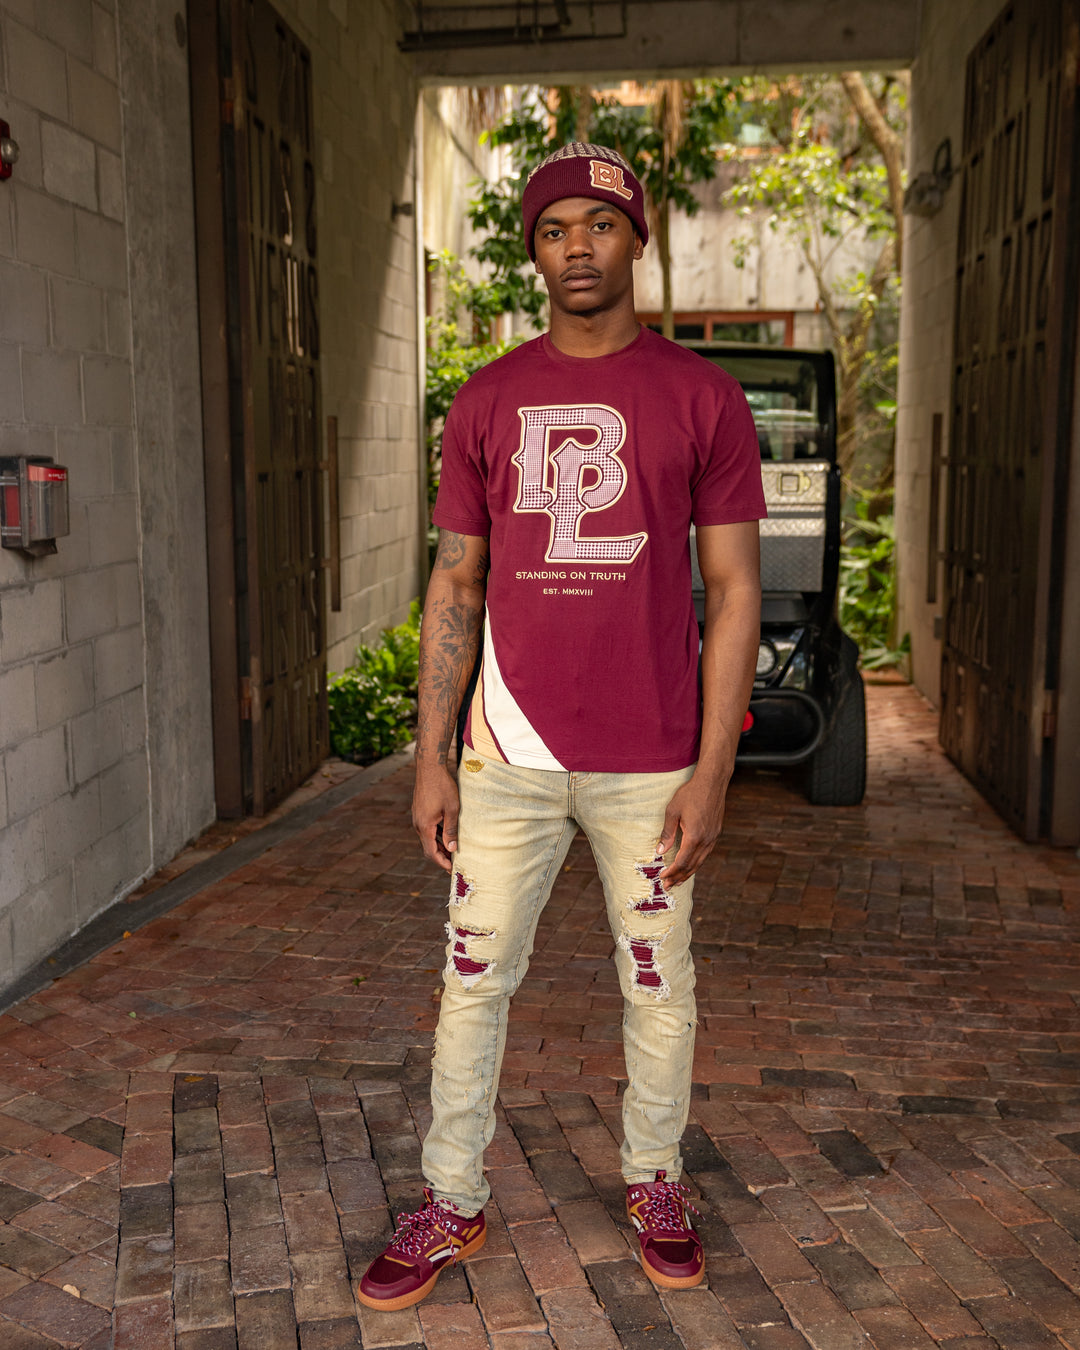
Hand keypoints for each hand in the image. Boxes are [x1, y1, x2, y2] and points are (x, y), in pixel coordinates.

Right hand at [412, 762, 459, 871]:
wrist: (429, 767)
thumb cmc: (443, 787)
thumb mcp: (451, 809)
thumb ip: (451, 830)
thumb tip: (452, 849)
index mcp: (424, 826)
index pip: (431, 852)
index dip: (441, 863)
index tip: (452, 869)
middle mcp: (418, 824)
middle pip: (428, 847)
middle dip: (440, 857)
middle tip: (454, 863)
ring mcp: (417, 817)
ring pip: (427, 838)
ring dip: (439, 846)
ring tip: (453, 851)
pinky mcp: (419, 811)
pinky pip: (427, 829)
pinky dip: (436, 835)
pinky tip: (447, 834)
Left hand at [657, 770, 728, 887]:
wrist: (712, 782)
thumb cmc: (690, 794)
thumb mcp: (673, 811)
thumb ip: (667, 833)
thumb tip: (660, 851)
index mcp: (694, 837)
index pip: (682, 862)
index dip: (671, 872)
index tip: (662, 878)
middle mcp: (706, 840)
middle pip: (691, 866)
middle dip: (678, 877)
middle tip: (668, 886)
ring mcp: (713, 838)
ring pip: (700, 862)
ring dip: (688, 873)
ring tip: (678, 880)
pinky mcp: (716, 833)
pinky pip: (705, 854)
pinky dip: (696, 863)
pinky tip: (691, 865)